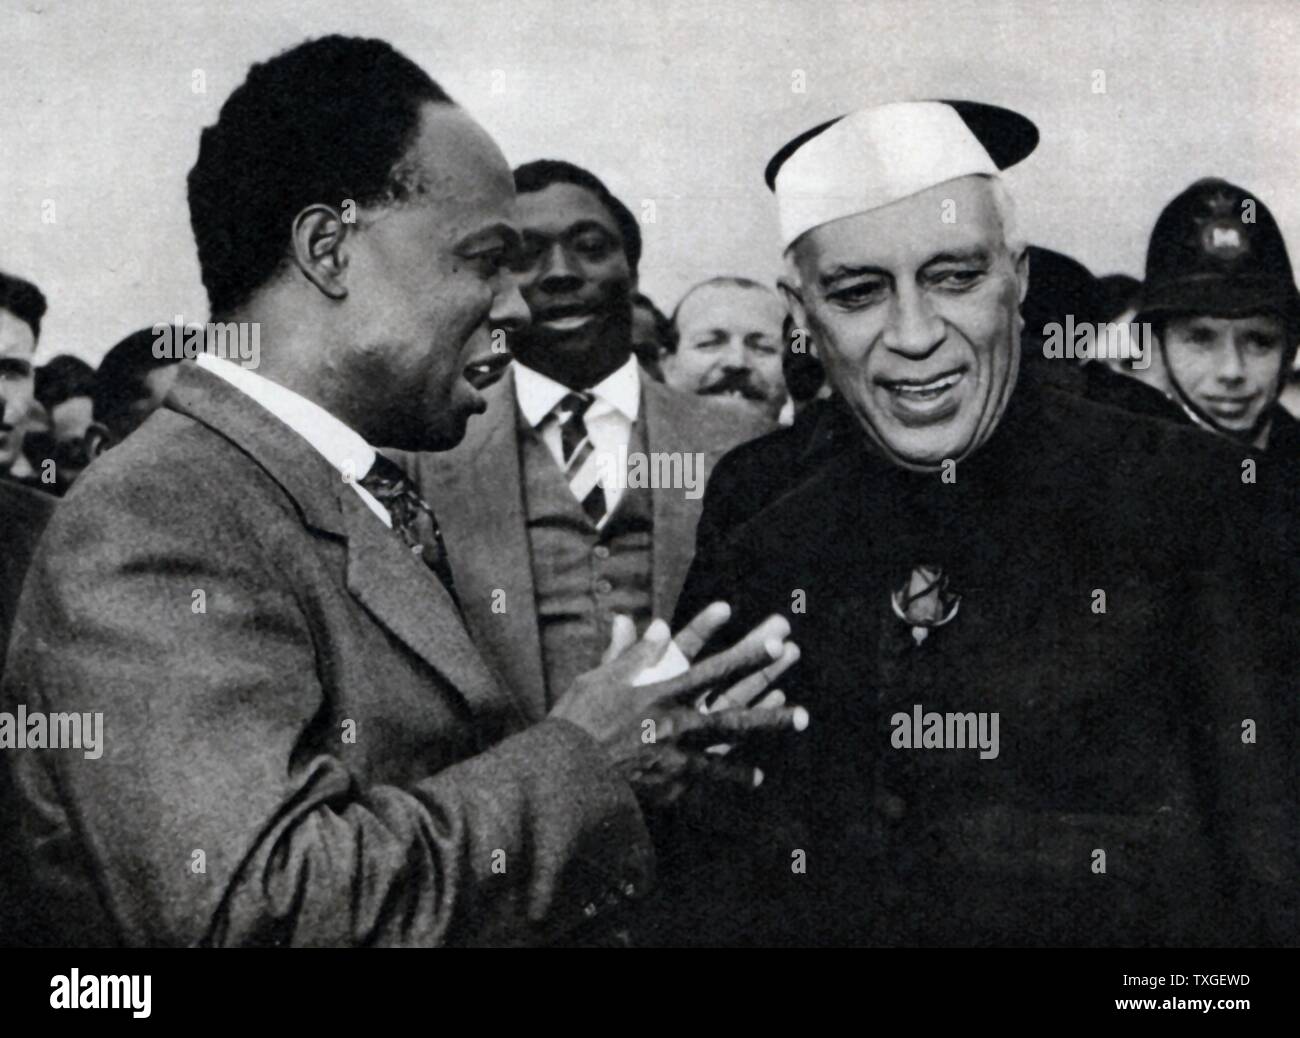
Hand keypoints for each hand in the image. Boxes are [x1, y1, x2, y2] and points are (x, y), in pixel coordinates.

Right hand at [550, 603, 807, 810]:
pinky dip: (733, 778)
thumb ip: (628, 652)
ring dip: (763, 733)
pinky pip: (710, 780)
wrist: (565, 771)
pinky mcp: (670, 782)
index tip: (775, 640)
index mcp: (659, 691)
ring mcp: (676, 754)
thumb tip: (647, 622)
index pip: (711, 667)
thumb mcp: (599, 678)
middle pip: (733, 710)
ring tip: (794, 724)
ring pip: (729, 745)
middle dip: (771, 708)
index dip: (745, 653)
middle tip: (804, 706)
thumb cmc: (577, 719)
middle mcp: (675, 721)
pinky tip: (756, 778)